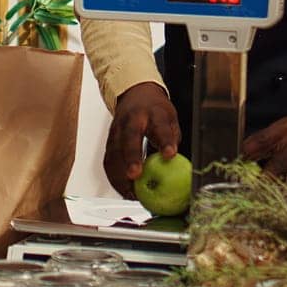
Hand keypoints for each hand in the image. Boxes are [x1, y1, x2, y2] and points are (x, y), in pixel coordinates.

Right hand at [103, 82, 180, 196]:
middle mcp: (131, 120)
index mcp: (152, 113)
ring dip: (120, 174)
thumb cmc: (156, 111)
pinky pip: (109, 161)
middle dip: (131, 157)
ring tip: (131, 193)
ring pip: (114, 152)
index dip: (164, 140)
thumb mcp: (170, 119)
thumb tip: (176, 164)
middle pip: (129, 138)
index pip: (160, 126)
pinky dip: (115, 178)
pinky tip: (124, 190)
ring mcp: (117, 130)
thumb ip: (172, 139)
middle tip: (135, 176)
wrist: (135, 94)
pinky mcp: (109, 141)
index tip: (169, 154)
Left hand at [240, 103, 286, 192]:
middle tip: (250, 193)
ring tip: (268, 201)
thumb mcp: (286, 126)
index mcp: (286, 129)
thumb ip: (265, 139)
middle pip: (275, 168)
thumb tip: (243, 153)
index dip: (246, 157)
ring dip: (279, 192)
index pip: (260, 143)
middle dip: (261, 182)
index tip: (236, 171)